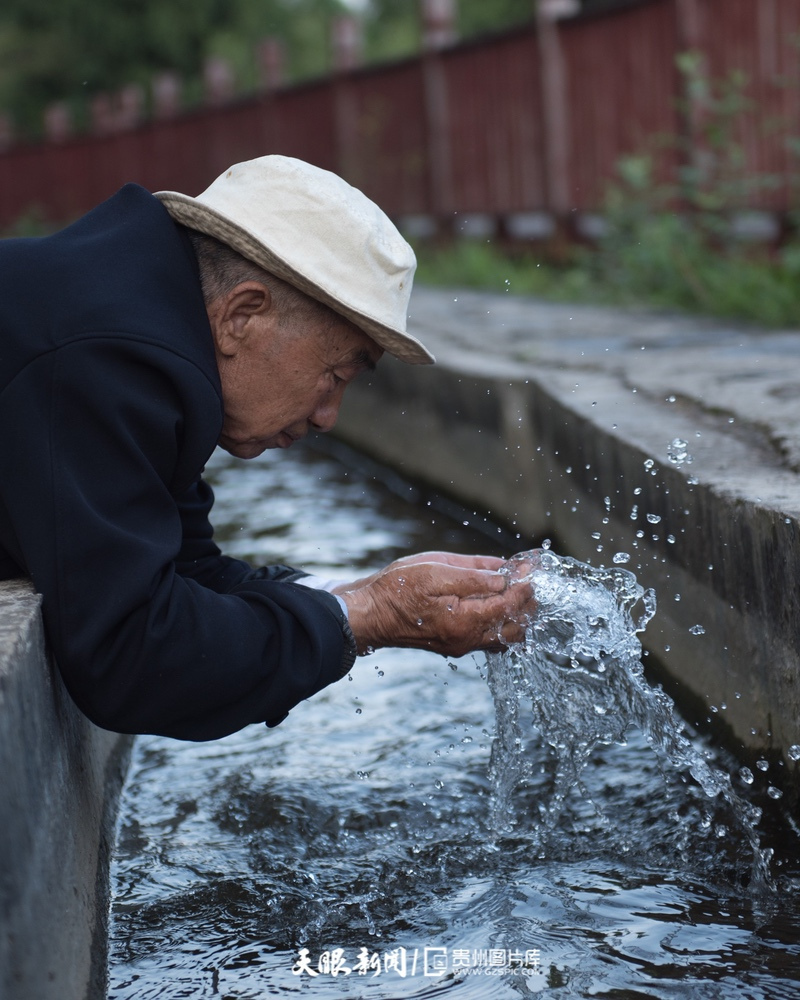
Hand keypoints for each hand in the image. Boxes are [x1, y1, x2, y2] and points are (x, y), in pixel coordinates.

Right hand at [336, 553, 535, 656]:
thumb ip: (474, 574)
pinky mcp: (456, 643)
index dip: (525, 584)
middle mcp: (468, 639)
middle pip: (516, 627)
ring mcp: (462, 645)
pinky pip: (492, 638)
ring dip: (520, 613)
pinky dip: (504, 621)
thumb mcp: (435, 571)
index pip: (510, 605)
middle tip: (530, 576)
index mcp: (465, 621)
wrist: (370, 614)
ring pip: (507, 637)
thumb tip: (505, 575)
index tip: (531, 566)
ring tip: (520, 587)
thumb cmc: (396, 590)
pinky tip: (501, 602)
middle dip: (529, 601)